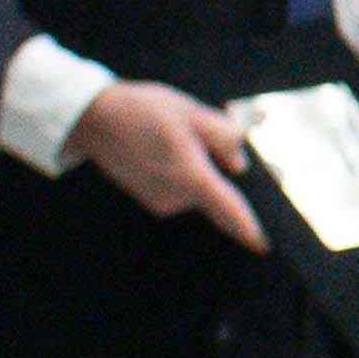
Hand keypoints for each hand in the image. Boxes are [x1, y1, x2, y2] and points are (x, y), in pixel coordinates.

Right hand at [77, 81, 269, 248]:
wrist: (95, 120)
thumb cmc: (144, 111)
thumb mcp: (192, 113)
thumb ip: (225, 138)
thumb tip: (239, 166)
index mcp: (191, 176)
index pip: (228, 208)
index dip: (247, 229)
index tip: (263, 246)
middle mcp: (177, 197)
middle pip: (217, 192)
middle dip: (221, 173)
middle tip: (204, 140)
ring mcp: (162, 202)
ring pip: (199, 188)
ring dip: (200, 169)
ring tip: (176, 135)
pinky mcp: (152, 200)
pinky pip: (183, 188)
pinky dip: (185, 173)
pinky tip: (168, 147)